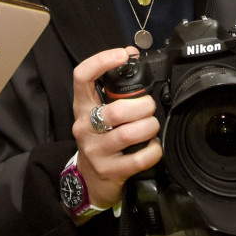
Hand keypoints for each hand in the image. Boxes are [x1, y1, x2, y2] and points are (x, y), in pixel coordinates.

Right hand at [71, 47, 163, 210]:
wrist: (89, 181)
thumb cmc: (100, 140)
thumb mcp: (99, 114)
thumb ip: (113, 91)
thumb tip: (133, 56)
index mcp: (82, 107)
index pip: (82, 77)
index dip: (102, 61)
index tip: (122, 55)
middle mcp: (85, 127)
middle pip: (116, 110)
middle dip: (143, 107)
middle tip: (149, 108)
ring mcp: (96, 151)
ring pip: (129, 133)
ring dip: (149, 127)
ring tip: (151, 127)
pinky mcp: (109, 171)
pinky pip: (139, 159)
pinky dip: (153, 151)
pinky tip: (153, 147)